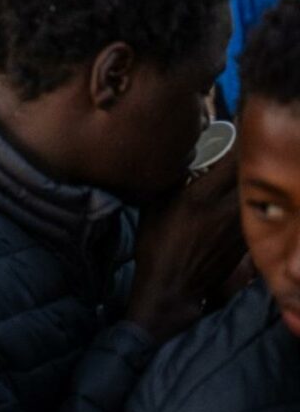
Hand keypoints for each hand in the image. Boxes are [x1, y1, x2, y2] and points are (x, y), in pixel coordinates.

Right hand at [125, 153, 245, 342]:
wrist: (172, 287)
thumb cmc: (156, 245)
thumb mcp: (155, 206)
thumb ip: (173, 180)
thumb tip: (185, 157)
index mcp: (201, 197)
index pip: (233, 159)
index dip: (243, 139)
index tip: (243, 124)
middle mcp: (226, 208)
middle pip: (252, 174)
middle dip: (251, 156)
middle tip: (248, 142)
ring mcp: (241, 225)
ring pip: (257, 192)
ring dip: (254, 178)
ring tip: (249, 167)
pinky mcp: (247, 239)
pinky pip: (254, 210)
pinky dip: (252, 199)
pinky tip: (244, 197)